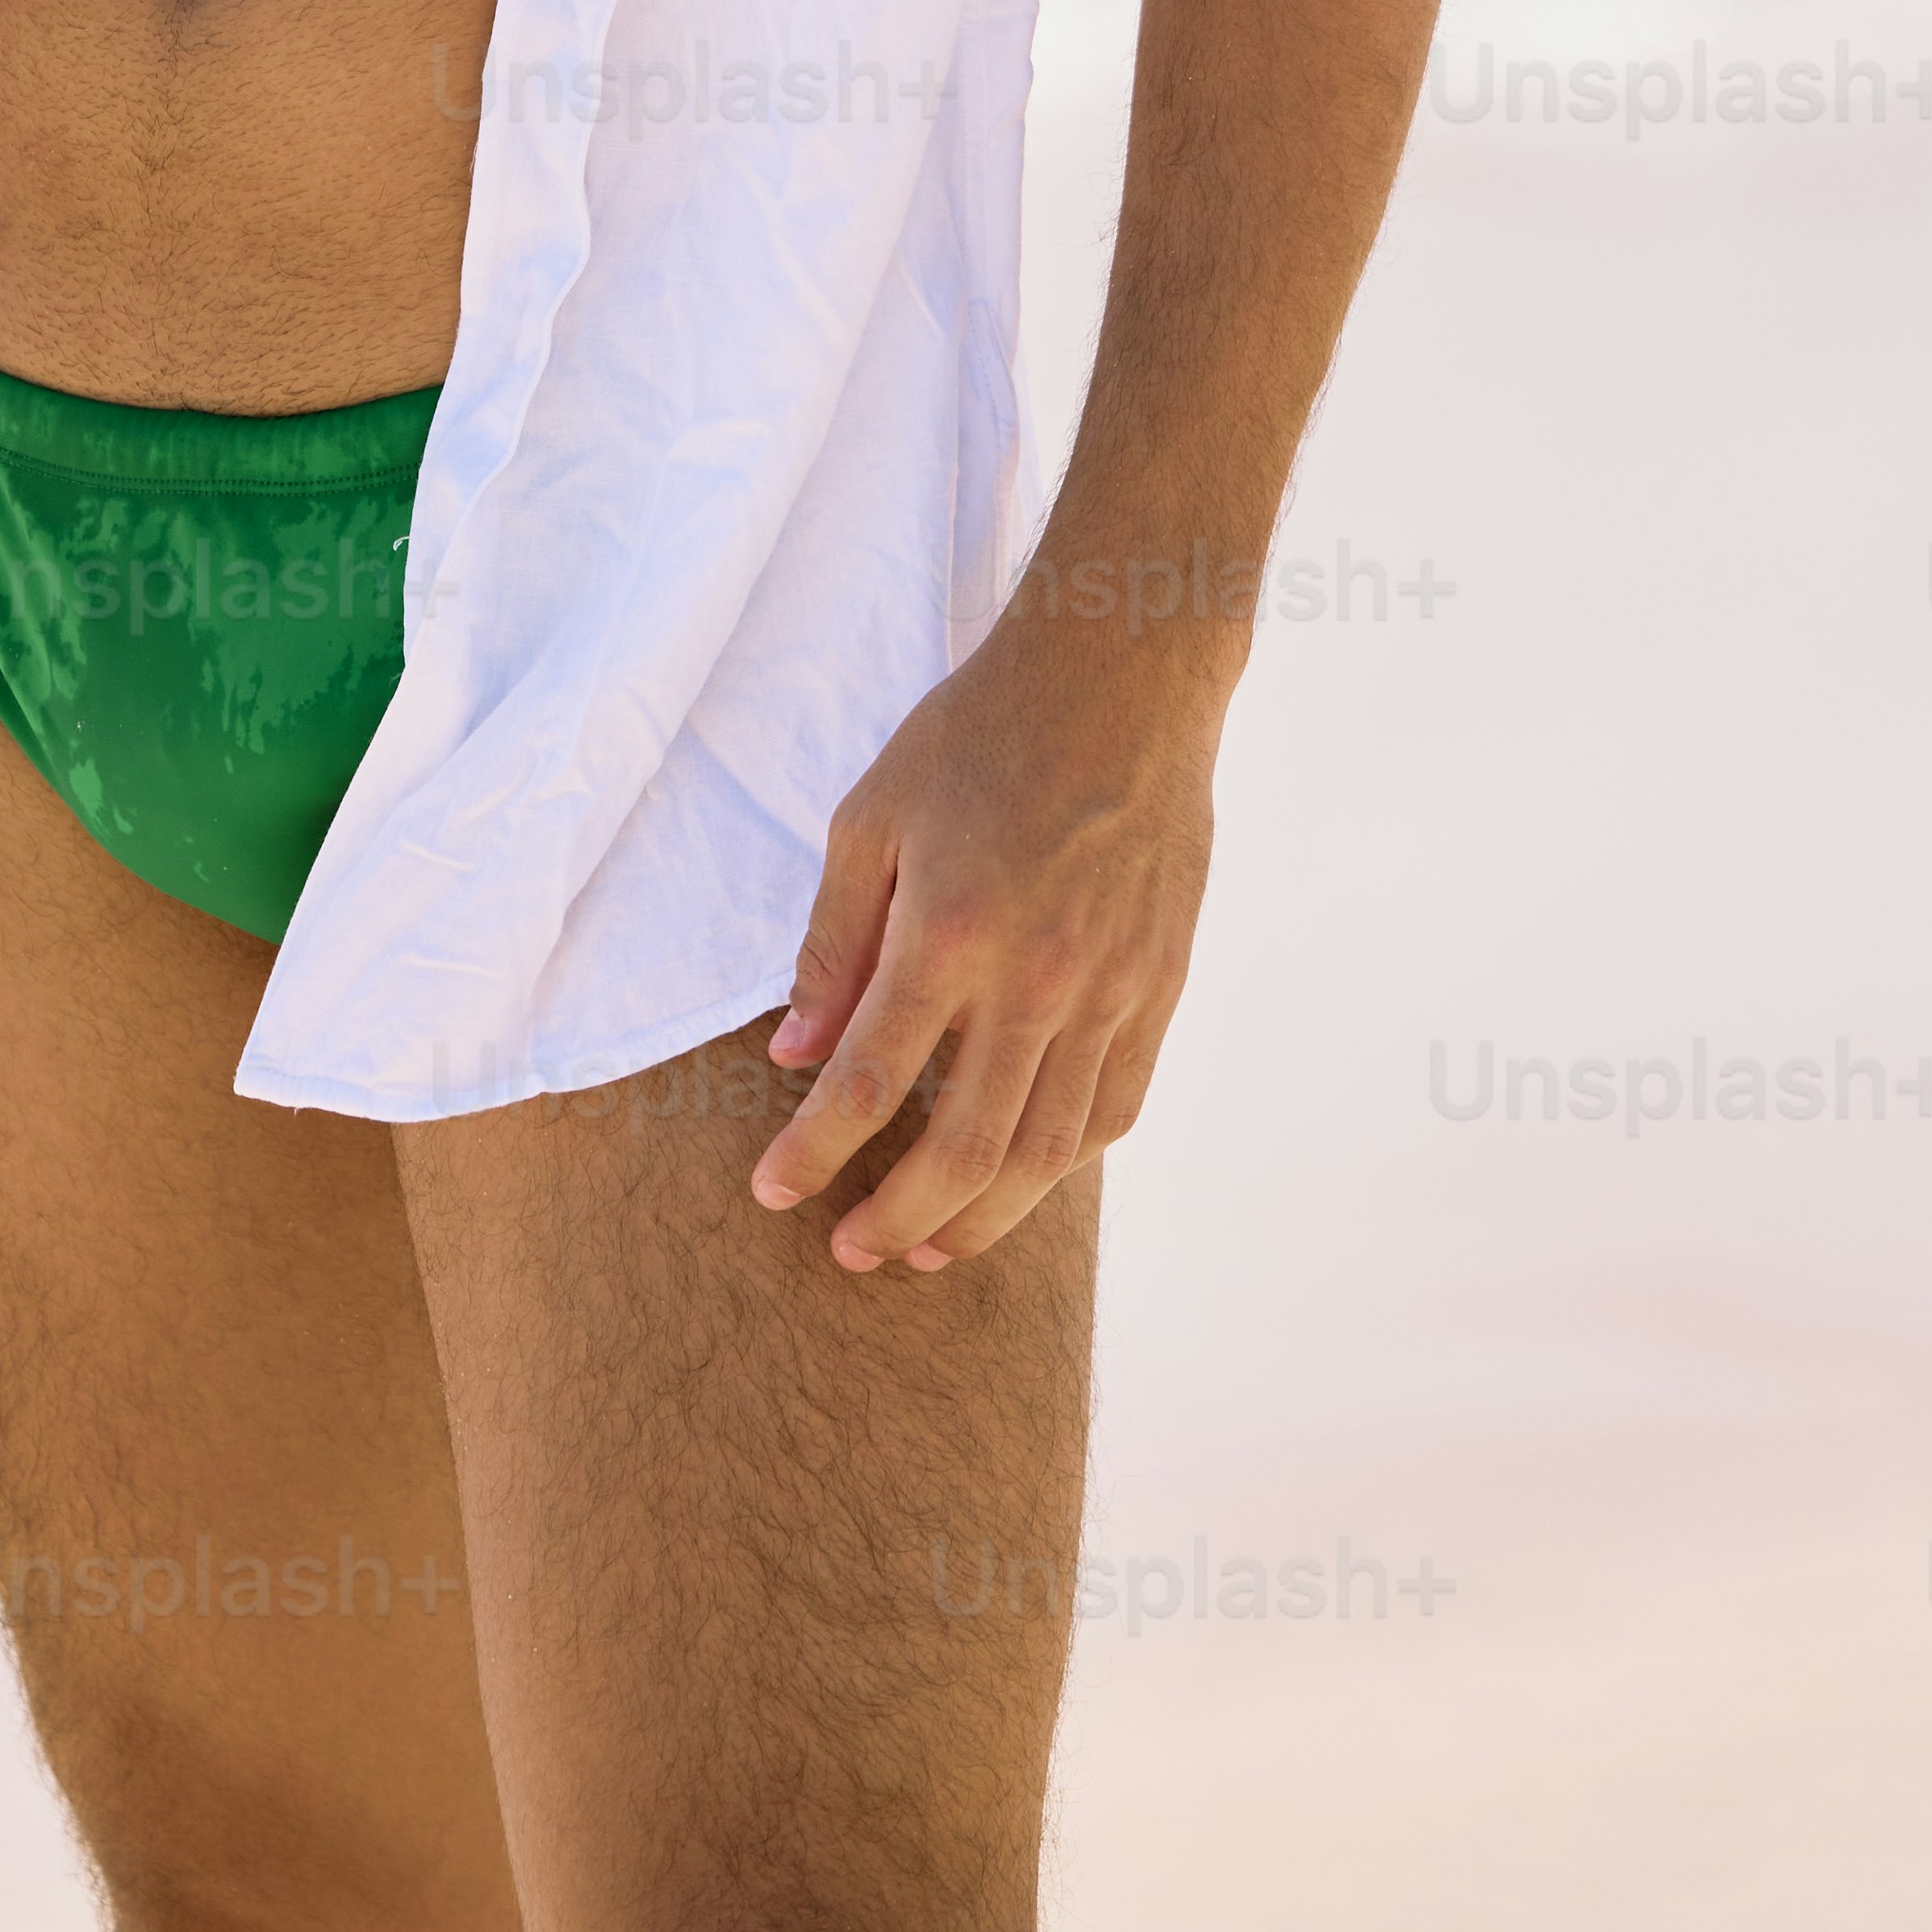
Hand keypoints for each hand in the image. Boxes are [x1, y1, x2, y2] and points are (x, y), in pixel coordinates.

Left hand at [748, 608, 1222, 1274]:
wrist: (1123, 679)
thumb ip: (833, 941)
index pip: (869, 1085)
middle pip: (962, 1151)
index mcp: (950, 931)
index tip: (772, 1195)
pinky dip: (1062, 1167)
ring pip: (1045, 1155)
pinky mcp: (1159, 987)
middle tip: (849, 1252)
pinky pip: (1113, 1110)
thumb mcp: (872, 814)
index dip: (812, 1155)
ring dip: (979, 1220)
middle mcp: (1036, 979)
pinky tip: (1018, 1183)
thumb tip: (794, 1053)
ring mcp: (1109, 991)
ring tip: (926, 1249)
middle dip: (895, 1220)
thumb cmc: (980, 733)